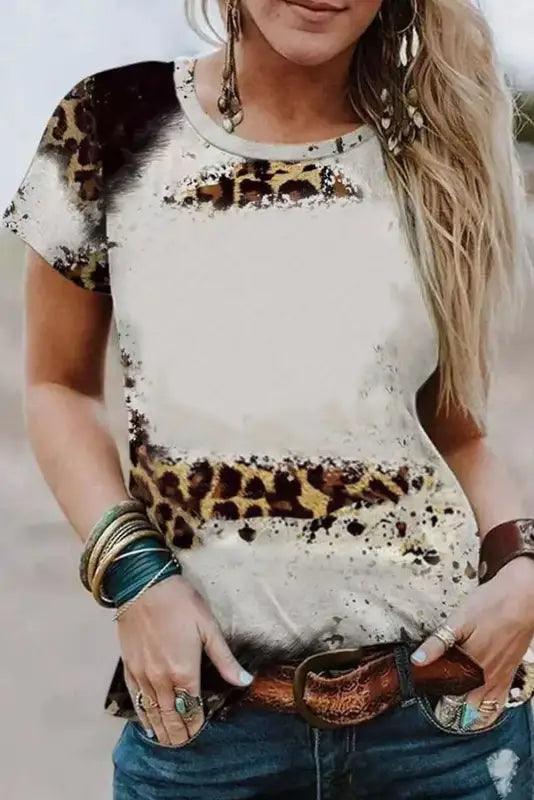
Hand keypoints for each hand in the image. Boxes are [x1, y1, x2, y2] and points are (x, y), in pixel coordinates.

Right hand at [118, 574, 253, 745]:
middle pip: (171, 717)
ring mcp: (142, 676)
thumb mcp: (208, 628)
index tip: (200, 730)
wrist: (143, 586)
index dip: (197, 723)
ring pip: (152, 712)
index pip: (192, 709)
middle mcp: (162, 680)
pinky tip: (147, 723)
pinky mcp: (129, 668)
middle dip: (179, 733)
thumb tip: (245, 681)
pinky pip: (136, 699)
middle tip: (185, 742)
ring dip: (161, 729)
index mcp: (184, 672)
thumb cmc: (181, 603)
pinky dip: (143, 715)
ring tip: (169, 741)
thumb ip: (225, 659)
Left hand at [410, 557, 533, 729]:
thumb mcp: (459, 619)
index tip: (421, 694)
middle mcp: (485, 678)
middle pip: (462, 707)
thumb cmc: (491, 605)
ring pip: (480, 711)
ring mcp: (499, 679)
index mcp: (469, 665)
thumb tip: (417, 660)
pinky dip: (487, 714)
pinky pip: (498, 706)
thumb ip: (438, 642)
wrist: (523, 599)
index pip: (447, 695)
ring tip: (451, 715)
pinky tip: (478, 714)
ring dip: (465, 715)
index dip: (432, 699)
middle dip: (446, 710)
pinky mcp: (509, 675)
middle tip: (433, 706)